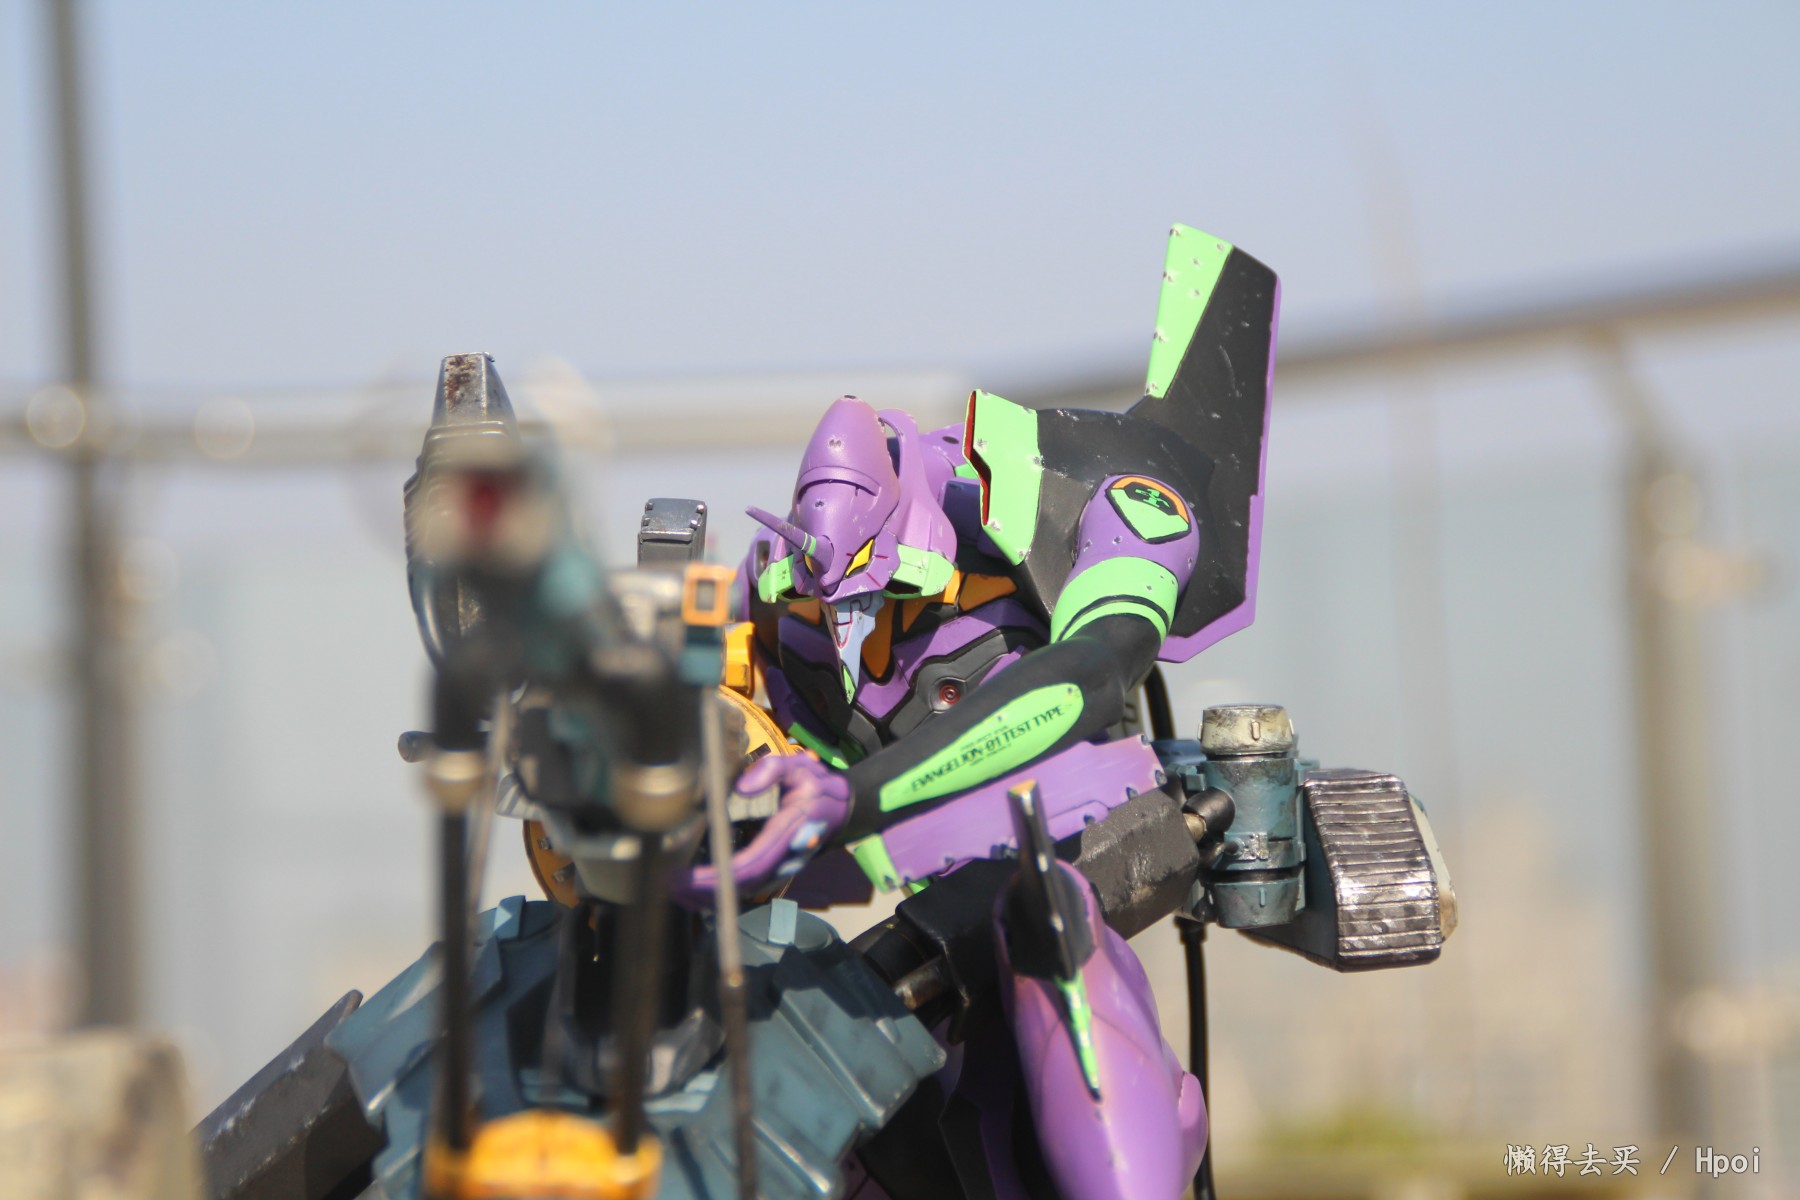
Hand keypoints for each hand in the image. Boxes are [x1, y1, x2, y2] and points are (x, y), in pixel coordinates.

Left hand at [673, 754, 850, 903]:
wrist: (840, 808)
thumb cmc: (815, 786)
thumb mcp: (799, 767)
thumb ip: (773, 770)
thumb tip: (741, 787)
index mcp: (787, 833)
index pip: (750, 863)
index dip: (717, 875)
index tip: (686, 876)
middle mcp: (784, 858)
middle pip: (742, 885)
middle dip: (706, 890)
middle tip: (670, 886)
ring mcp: (781, 868)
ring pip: (744, 891)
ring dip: (710, 896)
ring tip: (677, 892)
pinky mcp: (774, 869)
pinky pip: (746, 887)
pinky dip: (721, 892)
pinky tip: (697, 891)